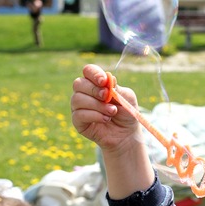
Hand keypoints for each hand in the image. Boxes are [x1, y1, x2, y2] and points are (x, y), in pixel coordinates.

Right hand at [71, 64, 153, 198]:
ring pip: (77, 99)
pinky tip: (106, 119)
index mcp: (96, 83)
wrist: (126, 135)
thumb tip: (108, 80)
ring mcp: (79, 107)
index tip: (104, 81)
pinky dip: (94, 116)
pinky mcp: (78, 121)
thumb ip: (117, 88)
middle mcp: (85, 93)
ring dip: (97, 105)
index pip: (88, 71)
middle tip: (107, 97)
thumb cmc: (126, 113)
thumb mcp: (127, 98)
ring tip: (112, 112)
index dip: (94, 73)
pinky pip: (79, 114)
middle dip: (94, 90)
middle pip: (79, 83)